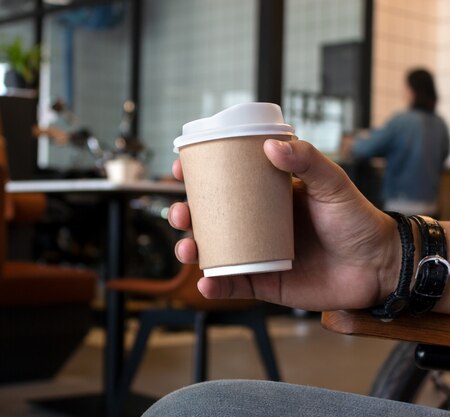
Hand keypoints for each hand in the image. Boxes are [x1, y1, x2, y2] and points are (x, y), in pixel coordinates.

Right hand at [169, 139, 399, 311]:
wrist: (378, 266)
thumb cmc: (357, 220)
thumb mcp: (334, 184)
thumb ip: (307, 161)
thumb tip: (271, 146)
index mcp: (268, 197)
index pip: (226, 183)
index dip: (199, 177)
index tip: (181, 170)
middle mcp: (257, 224)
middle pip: (210, 218)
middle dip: (185, 215)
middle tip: (180, 213)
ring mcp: (258, 253)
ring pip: (214, 251)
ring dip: (192, 249)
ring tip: (187, 248)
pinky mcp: (265, 282)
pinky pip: (233, 284)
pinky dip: (215, 285)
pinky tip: (206, 282)